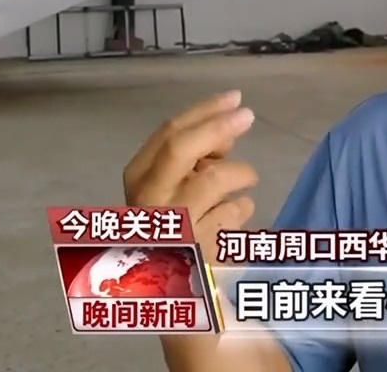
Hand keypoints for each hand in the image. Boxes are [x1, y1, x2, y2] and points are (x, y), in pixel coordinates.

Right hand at [123, 90, 258, 263]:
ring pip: (215, 178)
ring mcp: (172, 224)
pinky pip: (235, 212)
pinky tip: (234, 217)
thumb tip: (229, 127)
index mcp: (138, 179)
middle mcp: (149, 200)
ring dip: (240, 174)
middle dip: (216, 126)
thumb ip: (196, 156)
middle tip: (248, 115)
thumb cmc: (175, 226)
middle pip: (180, 149)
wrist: (168, 288)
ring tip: (245, 182)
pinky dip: (243, 208)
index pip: (168, 134)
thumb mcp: (175, 185)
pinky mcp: (198, 248)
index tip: (234, 99)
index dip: (204, 111)